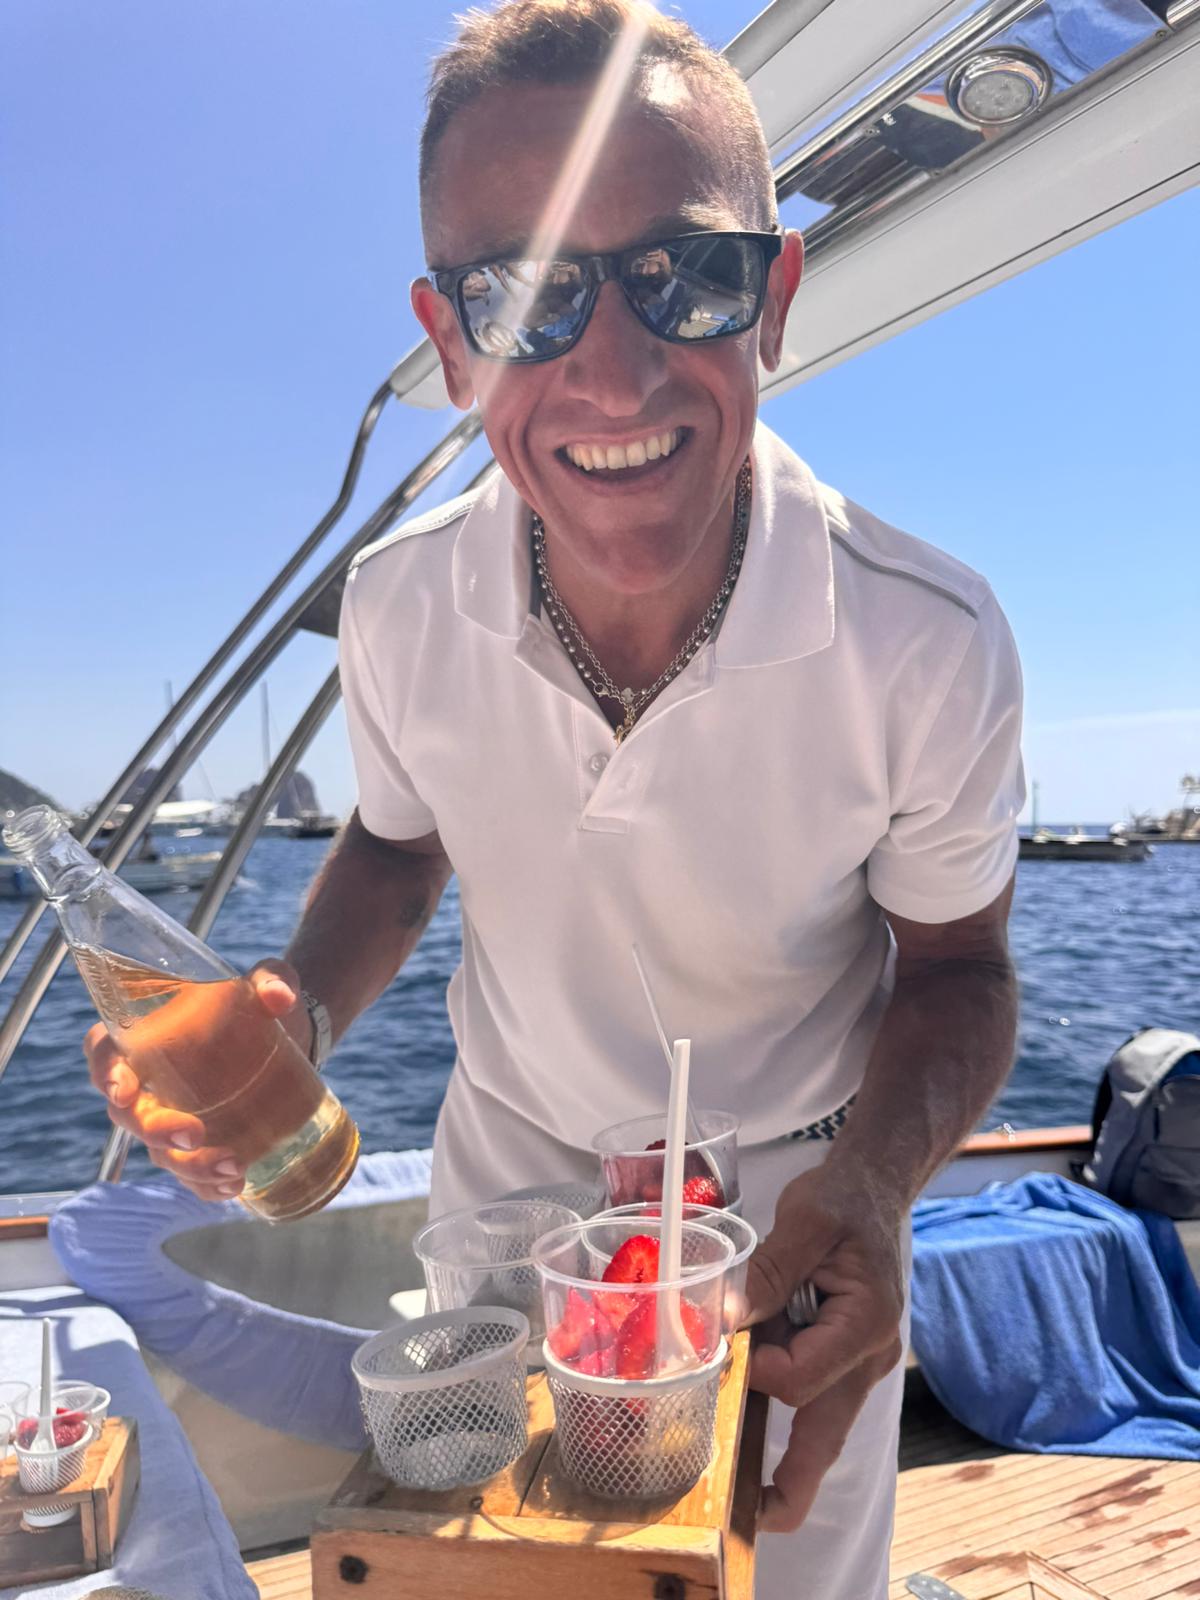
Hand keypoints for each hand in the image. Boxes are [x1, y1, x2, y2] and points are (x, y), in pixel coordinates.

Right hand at [83, 958, 303, 1201]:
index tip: (122, 1090)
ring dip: (190, 1166)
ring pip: (161, 1153)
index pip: (104, 1051)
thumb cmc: (261, 1003)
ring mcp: (173, 1117)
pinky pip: (191, 1175)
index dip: (104, 1072)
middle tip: (194, 1133)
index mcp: (147, 1033)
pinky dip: (206, 1187)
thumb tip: (279, 996)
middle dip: (155, 1130)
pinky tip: (233, 1187)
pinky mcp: (200, 1144)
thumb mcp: (269, 982)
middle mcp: (150, 1082)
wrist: (293, 1036)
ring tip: (233, 1168)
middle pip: (129, 1115)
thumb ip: (272, 981)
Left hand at [740, 1165, 905, 1532]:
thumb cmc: (842, 1199)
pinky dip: (780, 1406)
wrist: (874, 1187)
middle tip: (758, 1517)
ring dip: (781, 1443)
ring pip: (820, 1424)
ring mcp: (858, 1362)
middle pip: (827, 1433)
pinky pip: (811, 1396)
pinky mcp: (842, 1358)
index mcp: (866, 1323)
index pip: (804, 1378)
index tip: (728, 1346)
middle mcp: (868, 1355)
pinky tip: (748, 1402)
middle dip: (794, 1481)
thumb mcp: (804, 1221)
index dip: (758, 1371)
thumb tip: (723, 1317)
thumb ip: (766, 1272)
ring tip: (742, 1481)